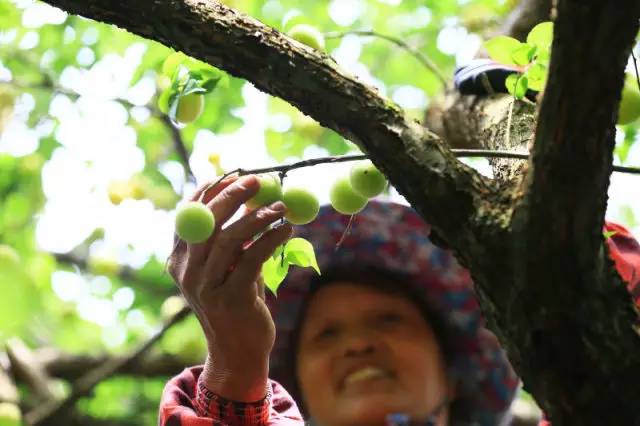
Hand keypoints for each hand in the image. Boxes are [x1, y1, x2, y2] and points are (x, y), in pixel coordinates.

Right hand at [167, 175, 292, 399]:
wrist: (237, 349)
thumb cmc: (236, 300)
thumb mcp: (228, 265)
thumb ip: (231, 237)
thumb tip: (250, 197)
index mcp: (179, 260)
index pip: (187, 216)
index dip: (207, 191)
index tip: (232, 174)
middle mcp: (187, 272)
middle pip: (206, 222)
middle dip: (232, 196)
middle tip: (257, 181)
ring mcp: (206, 287)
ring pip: (229, 239)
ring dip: (258, 217)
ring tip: (280, 207)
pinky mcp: (230, 299)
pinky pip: (251, 259)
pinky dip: (270, 238)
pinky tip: (286, 230)